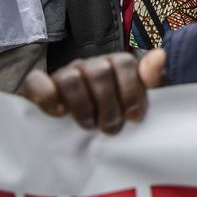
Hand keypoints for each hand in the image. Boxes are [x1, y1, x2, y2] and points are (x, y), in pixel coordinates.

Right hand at [18, 50, 165, 133]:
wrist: (73, 141)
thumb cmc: (113, 118)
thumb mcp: (139, 102)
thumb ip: (152, 80)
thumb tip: (160, 55)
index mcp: (114, 65)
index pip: (124, 62)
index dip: (131, 90)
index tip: (135, 117)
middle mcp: (89, 66)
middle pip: (100, 72)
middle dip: (109, 105)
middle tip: (111, 129)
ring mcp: (62, 74)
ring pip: (72, 77)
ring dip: (82, 106)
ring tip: (89, 126)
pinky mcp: (35, 87)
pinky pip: (36, 81)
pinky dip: (48, 97)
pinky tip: (59, 114)